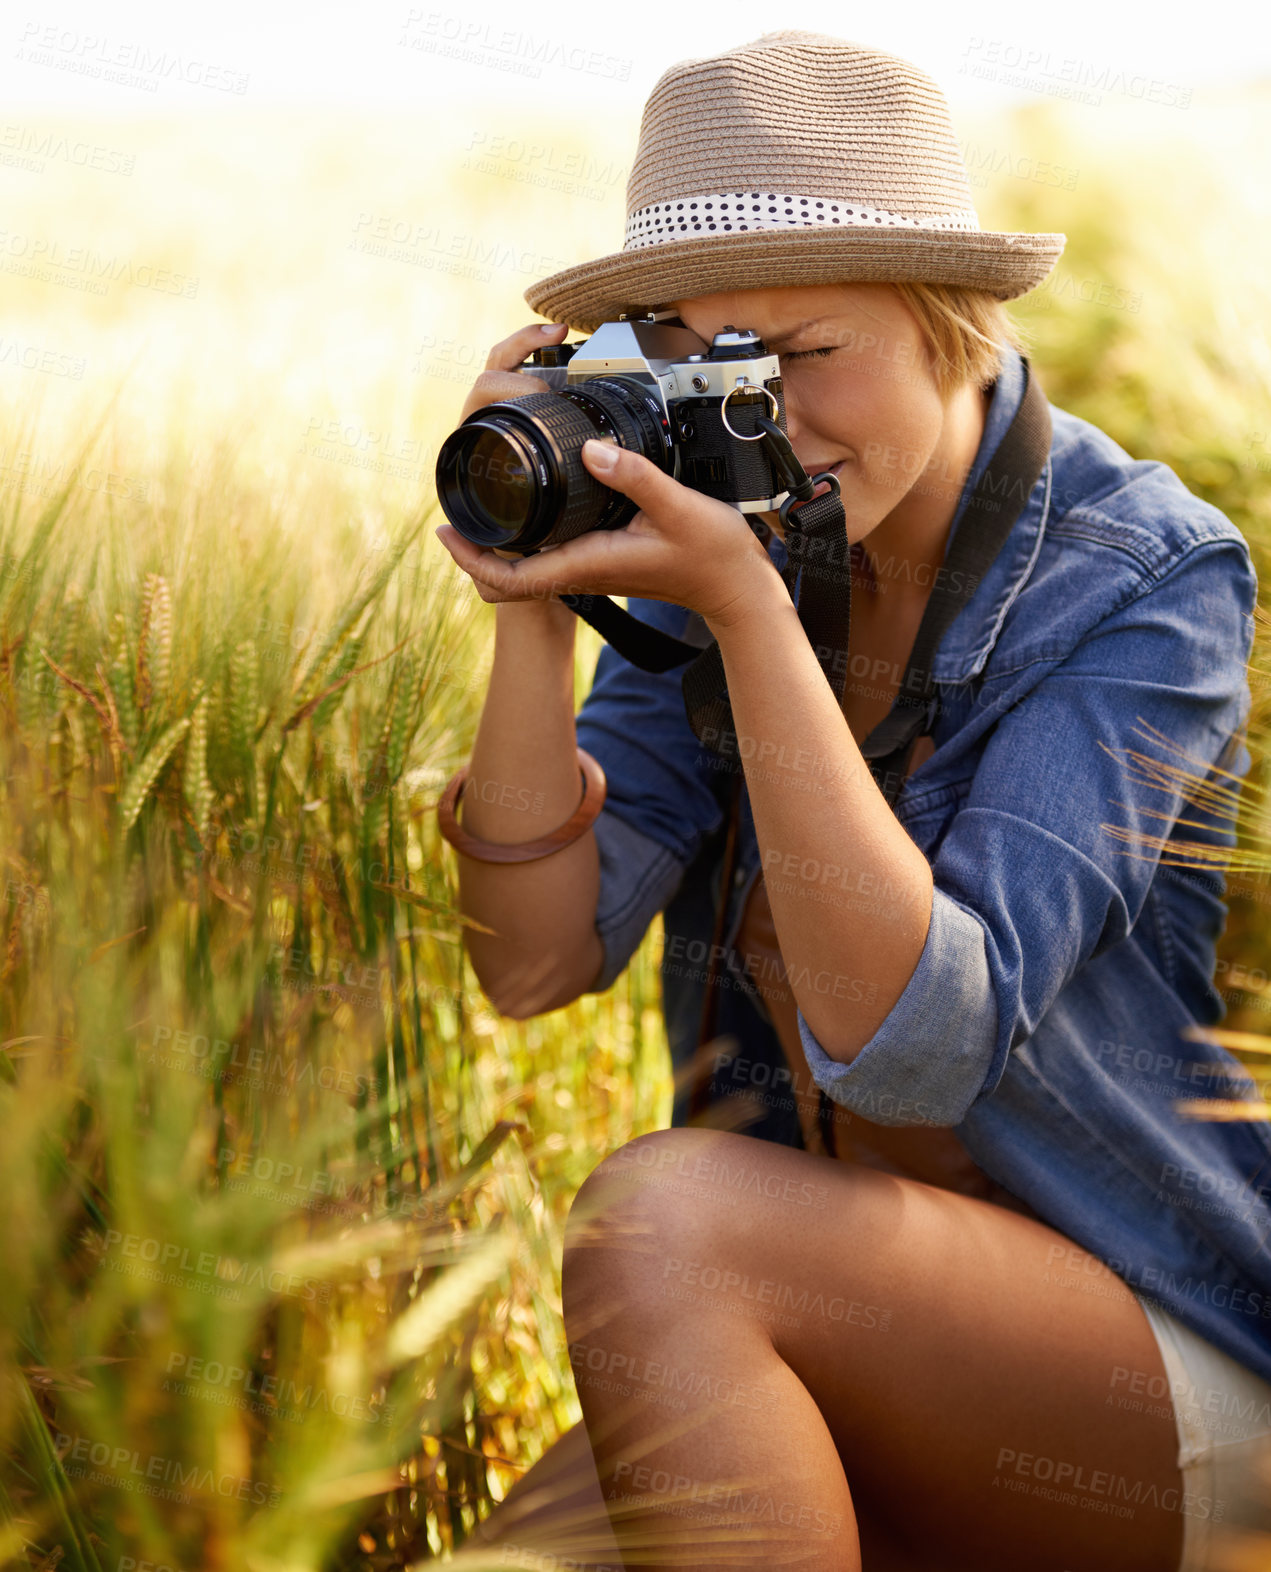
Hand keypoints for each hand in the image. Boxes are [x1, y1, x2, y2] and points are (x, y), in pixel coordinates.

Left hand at [435, 436, 786, 630]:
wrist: (735, 586)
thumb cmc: (711, 555)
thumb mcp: (677, 506)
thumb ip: (634, 475)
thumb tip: (592, 450)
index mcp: (588, 563)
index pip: (512, 577)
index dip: (472, 559)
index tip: (447, 532)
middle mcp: (582, 570)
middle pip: (508, 576)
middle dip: (472, 551)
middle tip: (452, 515)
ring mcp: (589, 567)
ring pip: (525, 567)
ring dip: (495, 545)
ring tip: (477, 508)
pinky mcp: (601, 558)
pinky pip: (548, 556)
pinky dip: (525, 538)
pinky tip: (525, 508)